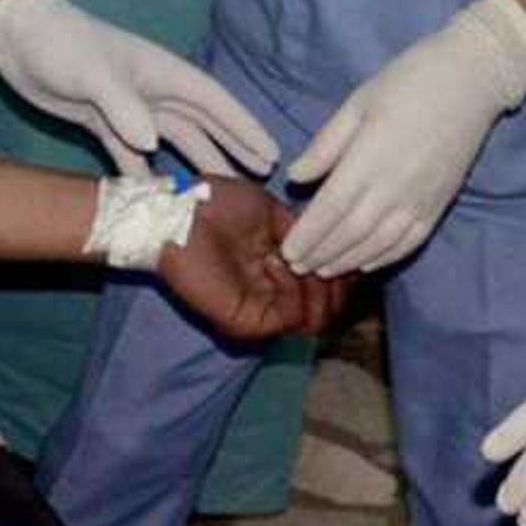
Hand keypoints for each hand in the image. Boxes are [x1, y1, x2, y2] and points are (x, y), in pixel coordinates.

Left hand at [0, 0, 277, 174]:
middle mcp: (150, 91)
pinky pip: (134, 156)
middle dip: (230, 148)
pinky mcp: (102, 124)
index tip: (269, 152)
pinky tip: (162, 200)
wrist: (17, 38)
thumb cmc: (60, 43)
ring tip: (220, 196)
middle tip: (259, 179)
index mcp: (159, 72)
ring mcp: (128, 109)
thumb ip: (123, 105)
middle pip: (200, 125)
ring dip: (196, 165)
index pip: (212, 101)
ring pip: (173, 142)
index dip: (241, 126)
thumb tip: (153, 143)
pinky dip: (149, 176)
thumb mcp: (92, 71)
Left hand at [156, 179, 349, 342]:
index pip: (326, 289)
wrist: (178, 211)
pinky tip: (279, 262)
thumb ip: (304, 234)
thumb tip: (334, 252)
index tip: (347, 247)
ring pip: (315, 320)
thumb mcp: (272, 213)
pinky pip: (291, 317)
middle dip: (338, 283)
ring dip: (320, 287)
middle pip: (326, 311)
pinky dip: (296, 291)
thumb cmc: (216, 204)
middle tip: (328, 256)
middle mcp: (272, 296)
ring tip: (303, 258)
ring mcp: (260, 311)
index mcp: (279, 271)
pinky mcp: (246, 321)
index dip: (342, 271)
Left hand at [281, 0, 525, 275]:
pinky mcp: (440, 204)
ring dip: (349, 261)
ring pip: (379, 243)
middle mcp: (393, 188)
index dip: (308, 234)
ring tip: (325, 271)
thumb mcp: (356, 104)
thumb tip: (295, 178)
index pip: (330, 209)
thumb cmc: (406, 82)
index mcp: (367, 160)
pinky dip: (385, 257)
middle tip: (298, 268)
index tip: (288, 251)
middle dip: (322, 253)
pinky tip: (367, 264)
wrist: (471, 82)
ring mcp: (420, 200)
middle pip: (351, 232)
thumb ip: (326, 145)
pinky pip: (410, 241)